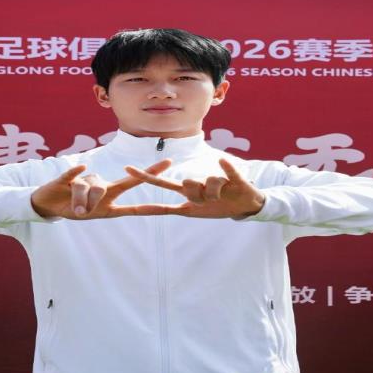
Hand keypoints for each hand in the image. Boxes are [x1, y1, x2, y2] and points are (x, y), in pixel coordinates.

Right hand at [31, 159, 171, 219]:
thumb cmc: (72, 207)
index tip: (170, 172)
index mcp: (108, 195)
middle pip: (124, 183)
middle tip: (166, 165)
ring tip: (77, 211)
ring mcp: (86, 180)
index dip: (151, 182)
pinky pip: (75, 175)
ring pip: (94, 190)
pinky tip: (81, 168)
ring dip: (84, 203)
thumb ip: (91, 208)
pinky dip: (77, 173)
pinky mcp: (68, 179)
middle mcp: (101, 185)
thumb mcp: (87, 213)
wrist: (48, 203)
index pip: (134, 187)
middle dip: (147, 174)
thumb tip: (85, 206)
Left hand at [125, 158, 264, 218]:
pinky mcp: (235, 180)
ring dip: (214, 193)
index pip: (163, 183)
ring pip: (207, 183)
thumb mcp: (192, 211)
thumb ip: (169, 209)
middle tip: (207, 200)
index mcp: (189, 191)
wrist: (245, 204)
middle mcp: (200, 183)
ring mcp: (217, 181)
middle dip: (196, 196)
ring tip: (222, 196)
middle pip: (188, 185)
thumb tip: (141, 208)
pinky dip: (226, 168)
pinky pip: (228, 173)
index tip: (127, 169)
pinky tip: (221, 161)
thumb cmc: (217, 206)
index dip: (145, 177)